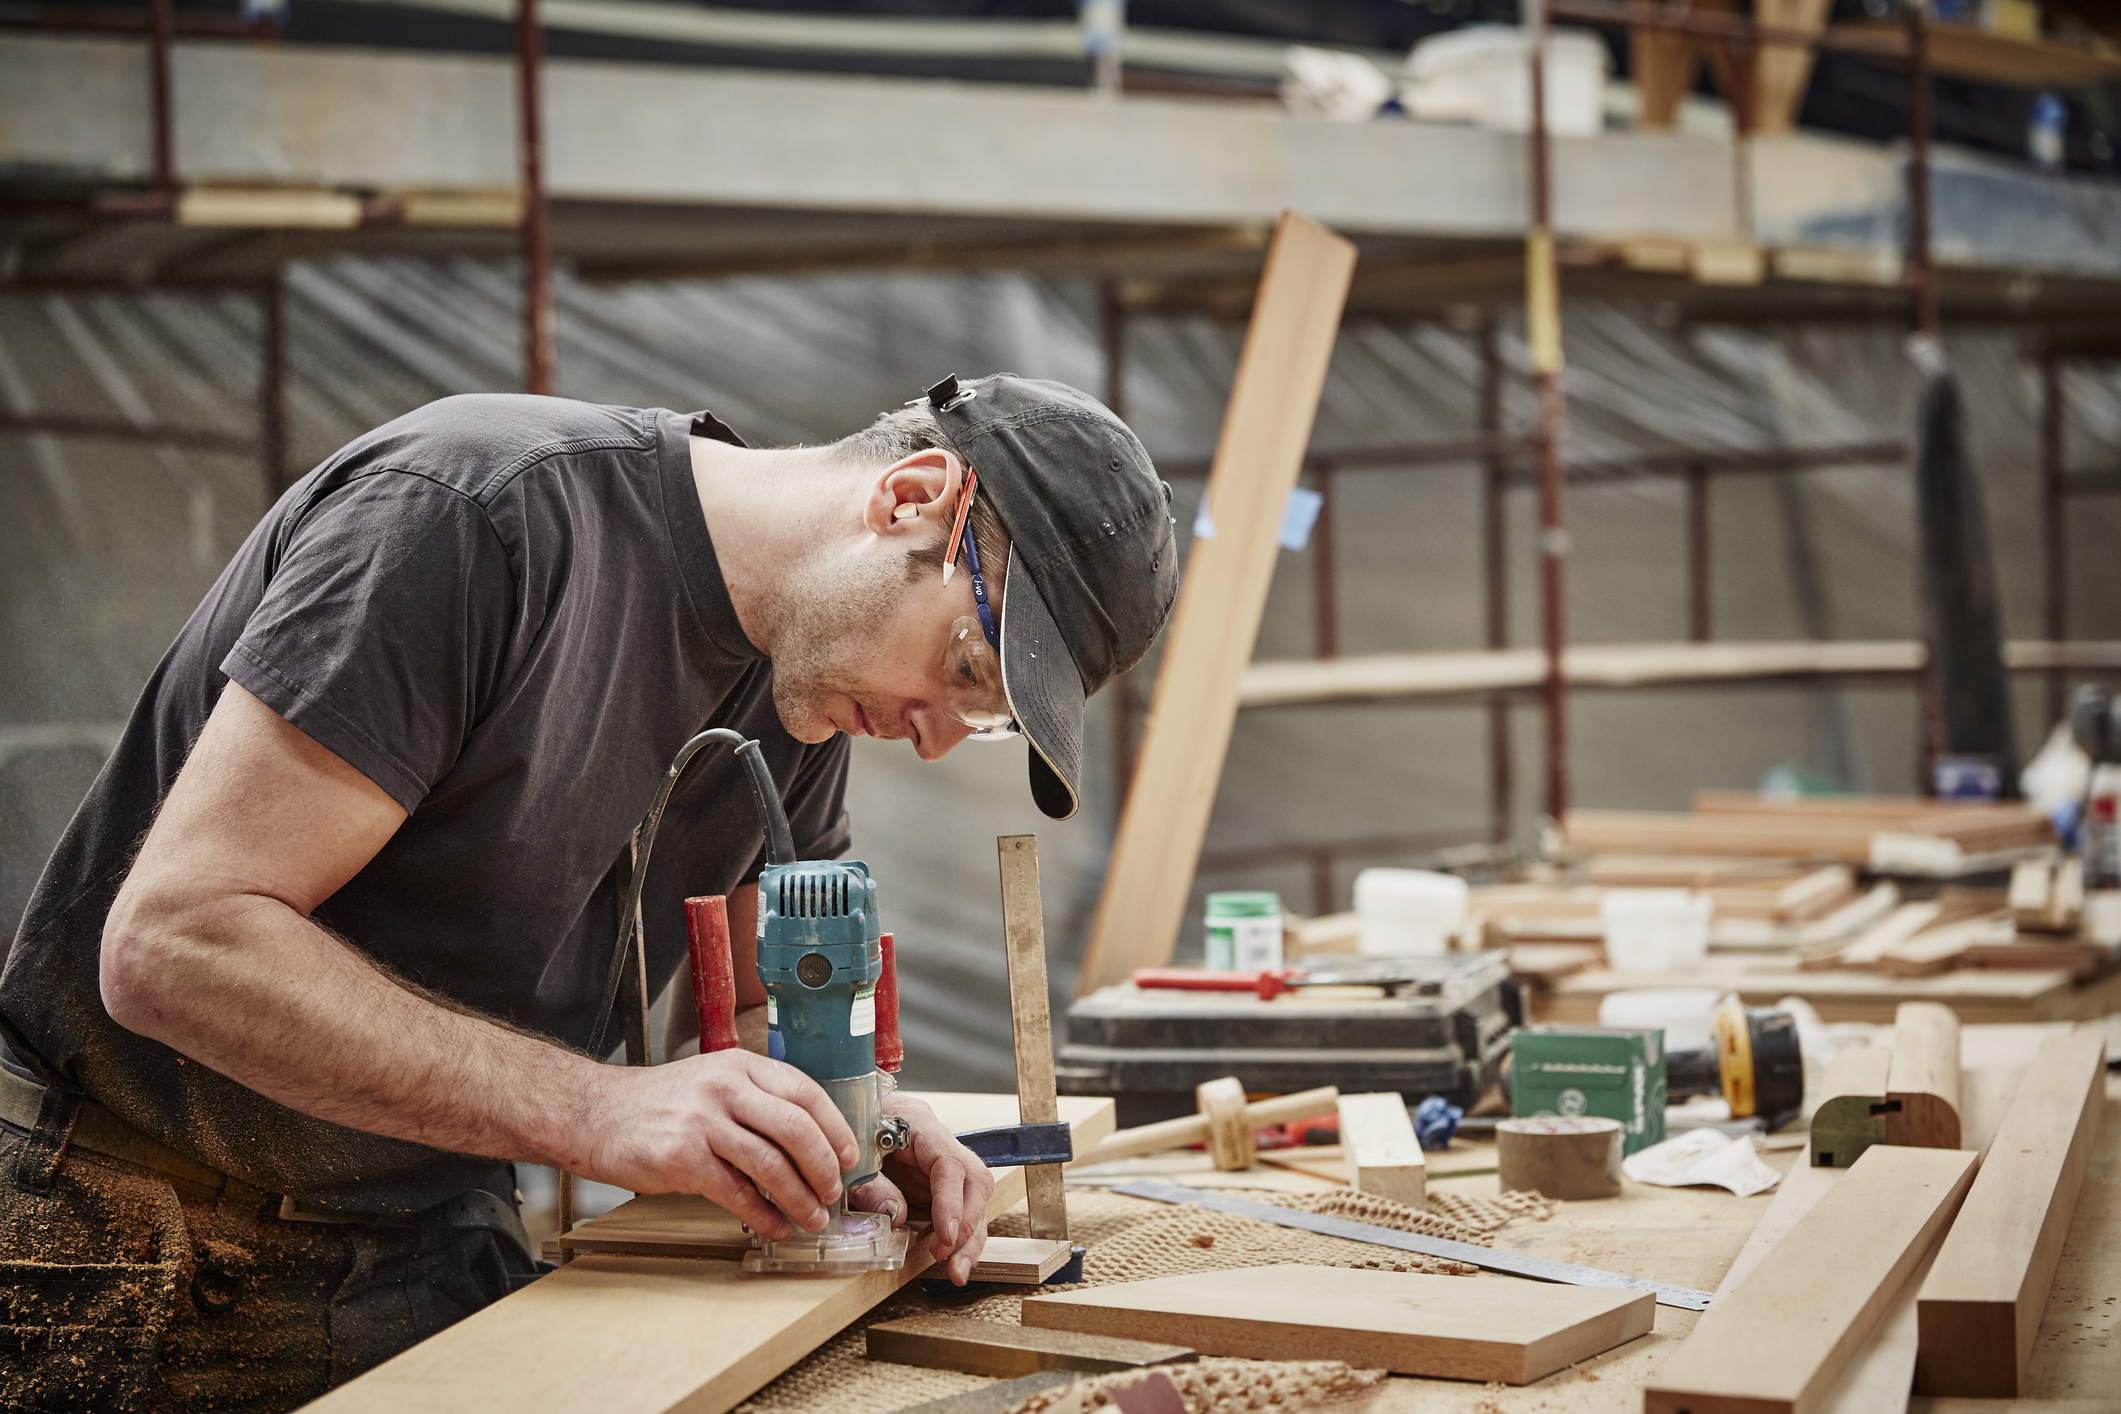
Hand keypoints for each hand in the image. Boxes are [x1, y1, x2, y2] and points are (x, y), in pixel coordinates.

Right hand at [579, 1050, 858, 1239]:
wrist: (595, 1113)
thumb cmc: (657, 1103)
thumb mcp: (711, 1082)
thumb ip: (755, 1101)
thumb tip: (808, 1142)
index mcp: (739, 1066)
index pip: (805, 1092)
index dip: (834, 1127)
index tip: (848, 1155)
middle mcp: (724, 1088)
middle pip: (796, 1129)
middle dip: (823, 1167)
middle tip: (833, 1192)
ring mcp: (702, 1121)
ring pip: (770, 1164)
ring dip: (799, 1197)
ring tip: (812, 1217)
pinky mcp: (682, 1157)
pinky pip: (736, 1192)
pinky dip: (762, 1214)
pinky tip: (774, 1225)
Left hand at [854, 1094, 995, 1283]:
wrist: (847, 1120)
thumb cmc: (847, 1134)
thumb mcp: (850, 1160)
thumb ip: (870, 1185)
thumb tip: (896, 1217)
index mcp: (917, 1123)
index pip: (949, 1162)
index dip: (951, 1200)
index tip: (946, 1235)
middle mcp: (939, 1143)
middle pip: (974, 1180)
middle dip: (968, 1224)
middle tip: (949, 1258)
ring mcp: (944, 1164)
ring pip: (975, 1198)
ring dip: (969, 1238)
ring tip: (957, 1272)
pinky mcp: (940, 1185)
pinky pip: (961, 1210)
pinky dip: (960, 1237)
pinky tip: (955, 1261)